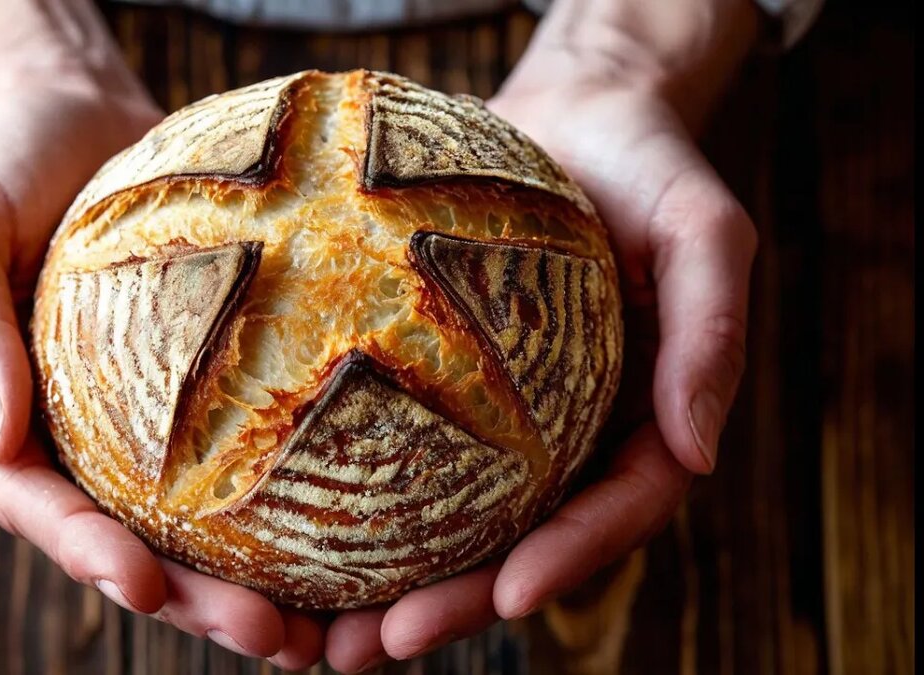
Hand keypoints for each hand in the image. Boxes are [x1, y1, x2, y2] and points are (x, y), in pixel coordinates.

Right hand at [0, 0, 324, 665]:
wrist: (75, 119)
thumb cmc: (8, 161)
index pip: (36, 504)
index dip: (86, 554)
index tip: (145, 588)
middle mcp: (65, 438)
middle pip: (125, 542)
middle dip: (192, 603)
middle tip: (272, 640)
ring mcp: (131, 424)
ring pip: (188, 523)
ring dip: (246, 585)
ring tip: (323, 634)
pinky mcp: (193, 392)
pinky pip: (239, 452)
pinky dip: (285, 502)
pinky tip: (355, 529)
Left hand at [323, 3, 758, 669]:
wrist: (575, 119)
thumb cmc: (646, 165)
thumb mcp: (702, 229)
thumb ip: (711, 331)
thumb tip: (700, 453)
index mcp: (640, 423)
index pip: (613, 512)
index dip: (566, 561)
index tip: (507, 595)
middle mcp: (570, 439)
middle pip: (514, 545)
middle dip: (452, 607)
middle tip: (377, 648)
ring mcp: (507, 422)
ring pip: (447, 522)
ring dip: (385, 586)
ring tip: (312, 635)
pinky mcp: (443, 388)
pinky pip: (394, 448)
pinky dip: (348, 498)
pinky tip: (282, 530)